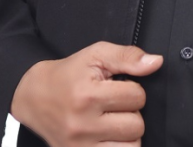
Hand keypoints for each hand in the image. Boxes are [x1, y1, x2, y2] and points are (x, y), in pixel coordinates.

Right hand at [10, 41, 162, 146]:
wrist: (35, 97)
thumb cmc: (70, 73)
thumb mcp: (96, 55)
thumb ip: (128, 56)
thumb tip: (156, 62)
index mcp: (88, 95)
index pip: (136, 97)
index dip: (133, 89)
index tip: (119, 87)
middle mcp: (83, 125)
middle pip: (136, 125)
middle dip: (131, 112)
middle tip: (116, 106)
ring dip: (127, 134)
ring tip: (113, 122)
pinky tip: (110, 137)